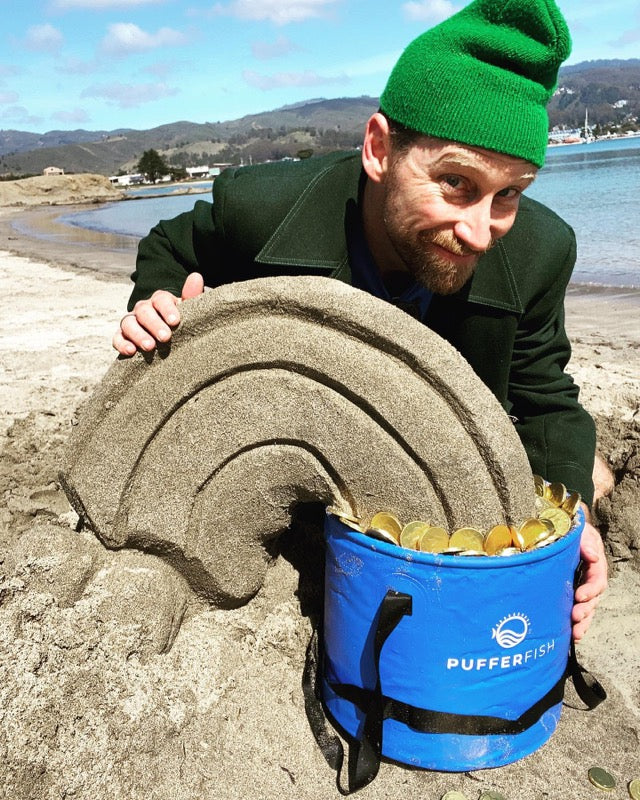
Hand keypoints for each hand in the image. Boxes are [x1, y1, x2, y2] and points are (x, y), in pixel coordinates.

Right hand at [113, 272, 203, 355]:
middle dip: (154, 324)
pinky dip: (122, 343)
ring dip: (138, 334)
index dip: (167, 309)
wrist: (169, 340)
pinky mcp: (122, 336)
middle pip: (144, 311)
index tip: (175, 322)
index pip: (161, 299)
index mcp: (160, 300)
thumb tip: (196, 276)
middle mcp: (144, 309)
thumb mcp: (189, 311)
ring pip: (128, 323)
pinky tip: (131, 351)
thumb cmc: (180, 323)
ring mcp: (131, 322)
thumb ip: (192, 296)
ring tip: (150, 347)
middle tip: (165, 337)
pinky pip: (117, 337)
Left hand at [572, 504, 607, 640]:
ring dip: (582, 622)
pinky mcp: (570, 594)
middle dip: (585, 610)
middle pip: (593, 599)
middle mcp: (590, 580)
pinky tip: (570, 634)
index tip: (580, 596)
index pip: (597, 581)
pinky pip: (576, 610)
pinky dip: (574, 623)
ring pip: (586, 609)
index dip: (590, 590)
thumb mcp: (582, 532)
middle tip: (576, 617)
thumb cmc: (574, 531)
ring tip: (576, 633)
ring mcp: (581, 588)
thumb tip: (593, 556)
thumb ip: (587, 542)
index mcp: (595, 566)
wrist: (562, 531)